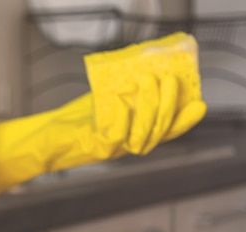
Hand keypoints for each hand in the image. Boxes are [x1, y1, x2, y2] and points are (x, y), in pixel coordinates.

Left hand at [45, 73, 206, 172]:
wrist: (46, 138)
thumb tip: (142, 67)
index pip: (166, 131)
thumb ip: (125, 92)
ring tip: (148, 81)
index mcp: (134, 136)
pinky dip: (121, 118)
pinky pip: (115, 136)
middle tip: (170, 79)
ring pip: (141, 135)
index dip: (184, 121)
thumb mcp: (104, 102)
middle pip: (157, 131)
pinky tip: (122, 100)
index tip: (200, 104)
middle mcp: (128, 147)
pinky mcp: (96, 149)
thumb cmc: (76, 120)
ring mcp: (113, 150)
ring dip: (148, 107)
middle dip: (167, 104)